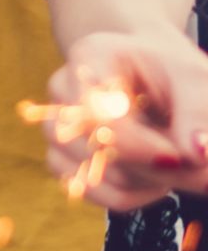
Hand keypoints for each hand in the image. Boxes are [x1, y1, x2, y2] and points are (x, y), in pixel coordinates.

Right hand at [42, 31, 207, 212]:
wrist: (154, 75)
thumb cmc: (171, 72)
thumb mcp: (195, 77)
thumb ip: (197, 112)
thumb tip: (197, 154)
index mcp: (91, 56)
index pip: (94, 110)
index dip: (135, 144)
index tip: (176, 158)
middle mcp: (63, 90)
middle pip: (94, 147)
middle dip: (152, 168)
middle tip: (198, 168)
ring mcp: (56, 126)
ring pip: (92, 175)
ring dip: (144, 181)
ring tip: (176, 164)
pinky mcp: (60, 158)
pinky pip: (90, 191)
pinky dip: (130, 195)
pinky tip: (155, 178)